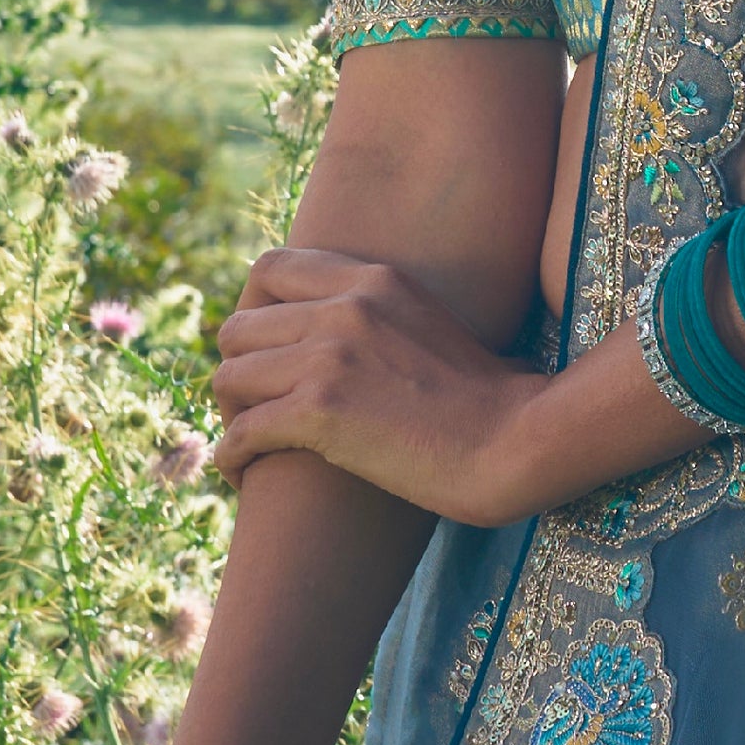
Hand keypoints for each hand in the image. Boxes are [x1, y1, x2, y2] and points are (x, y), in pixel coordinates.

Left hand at [210, 244, 568, 523]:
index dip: (249, 311)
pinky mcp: (321, 412)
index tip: (261, 353)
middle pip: (237, 327)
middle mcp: (345, 307)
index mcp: (374, 278)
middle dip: (235, 373)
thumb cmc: (491, 400)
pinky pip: (239, 432)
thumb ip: (385, 316)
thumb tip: (353, 339)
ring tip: (248, 445)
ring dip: (229, 416)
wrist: (517, 441)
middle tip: (251, 409)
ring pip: (227, 377)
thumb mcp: (433, 324)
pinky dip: (231, 457)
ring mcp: (330, 357)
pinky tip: (244, 476)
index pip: (269, 268)